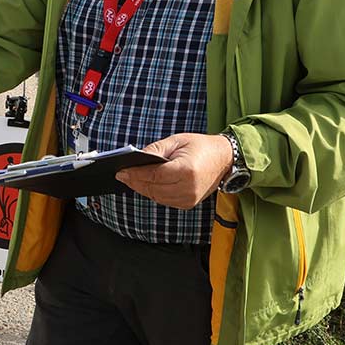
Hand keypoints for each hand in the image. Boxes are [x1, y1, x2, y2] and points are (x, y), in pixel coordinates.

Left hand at [115, 133, 232, 208]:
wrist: (224, 159)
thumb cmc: (201, 146)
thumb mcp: (177, 141)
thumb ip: (155, 150)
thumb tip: (135, 158)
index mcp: (186, 170)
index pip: (154, 175)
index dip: (135, 174)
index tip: (121, 171)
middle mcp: (188, 188)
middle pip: (153, 188)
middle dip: (135, 182)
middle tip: (121, 175)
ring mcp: (189, 199)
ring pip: (157, 197)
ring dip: (142, 189)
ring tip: (130, 180)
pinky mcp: (188, 203)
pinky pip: (164, 200)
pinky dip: (153, 193)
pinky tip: (144, 185)